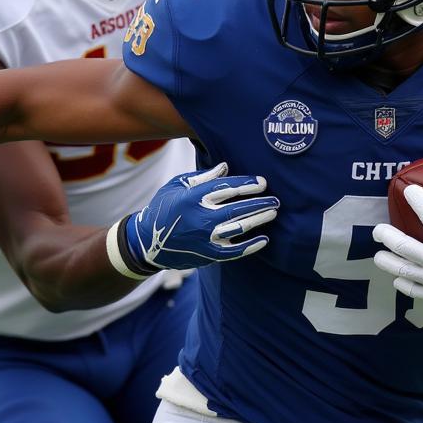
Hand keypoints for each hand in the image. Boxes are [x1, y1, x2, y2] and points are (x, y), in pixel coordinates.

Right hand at [114, 162, 278, 275]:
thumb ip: (202, 177)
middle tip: (275, 198)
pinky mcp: (206, 255)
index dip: (247, 184)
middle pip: (237, 207)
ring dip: (258, 219)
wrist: (146, 242)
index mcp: (192, 197)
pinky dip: (250, 246)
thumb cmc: (163, 208)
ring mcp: (204, 238)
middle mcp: (199, 217)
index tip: (262, 182)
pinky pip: (234, 251)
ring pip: (238, 228)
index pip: (226, 188)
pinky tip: (264, 239)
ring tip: (272, 212)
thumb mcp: (176, 186)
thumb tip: (226, 167)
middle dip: (259, 202)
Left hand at [372, 178, 422, 327]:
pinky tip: (397, 279)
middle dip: (386, 236)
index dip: (419, 203)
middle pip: (403, 247)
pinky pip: (412, 290)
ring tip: (378, 256)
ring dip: (386, 262)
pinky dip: (402, 284)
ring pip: (401, 270)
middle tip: (378, 231)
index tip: (408, 190)